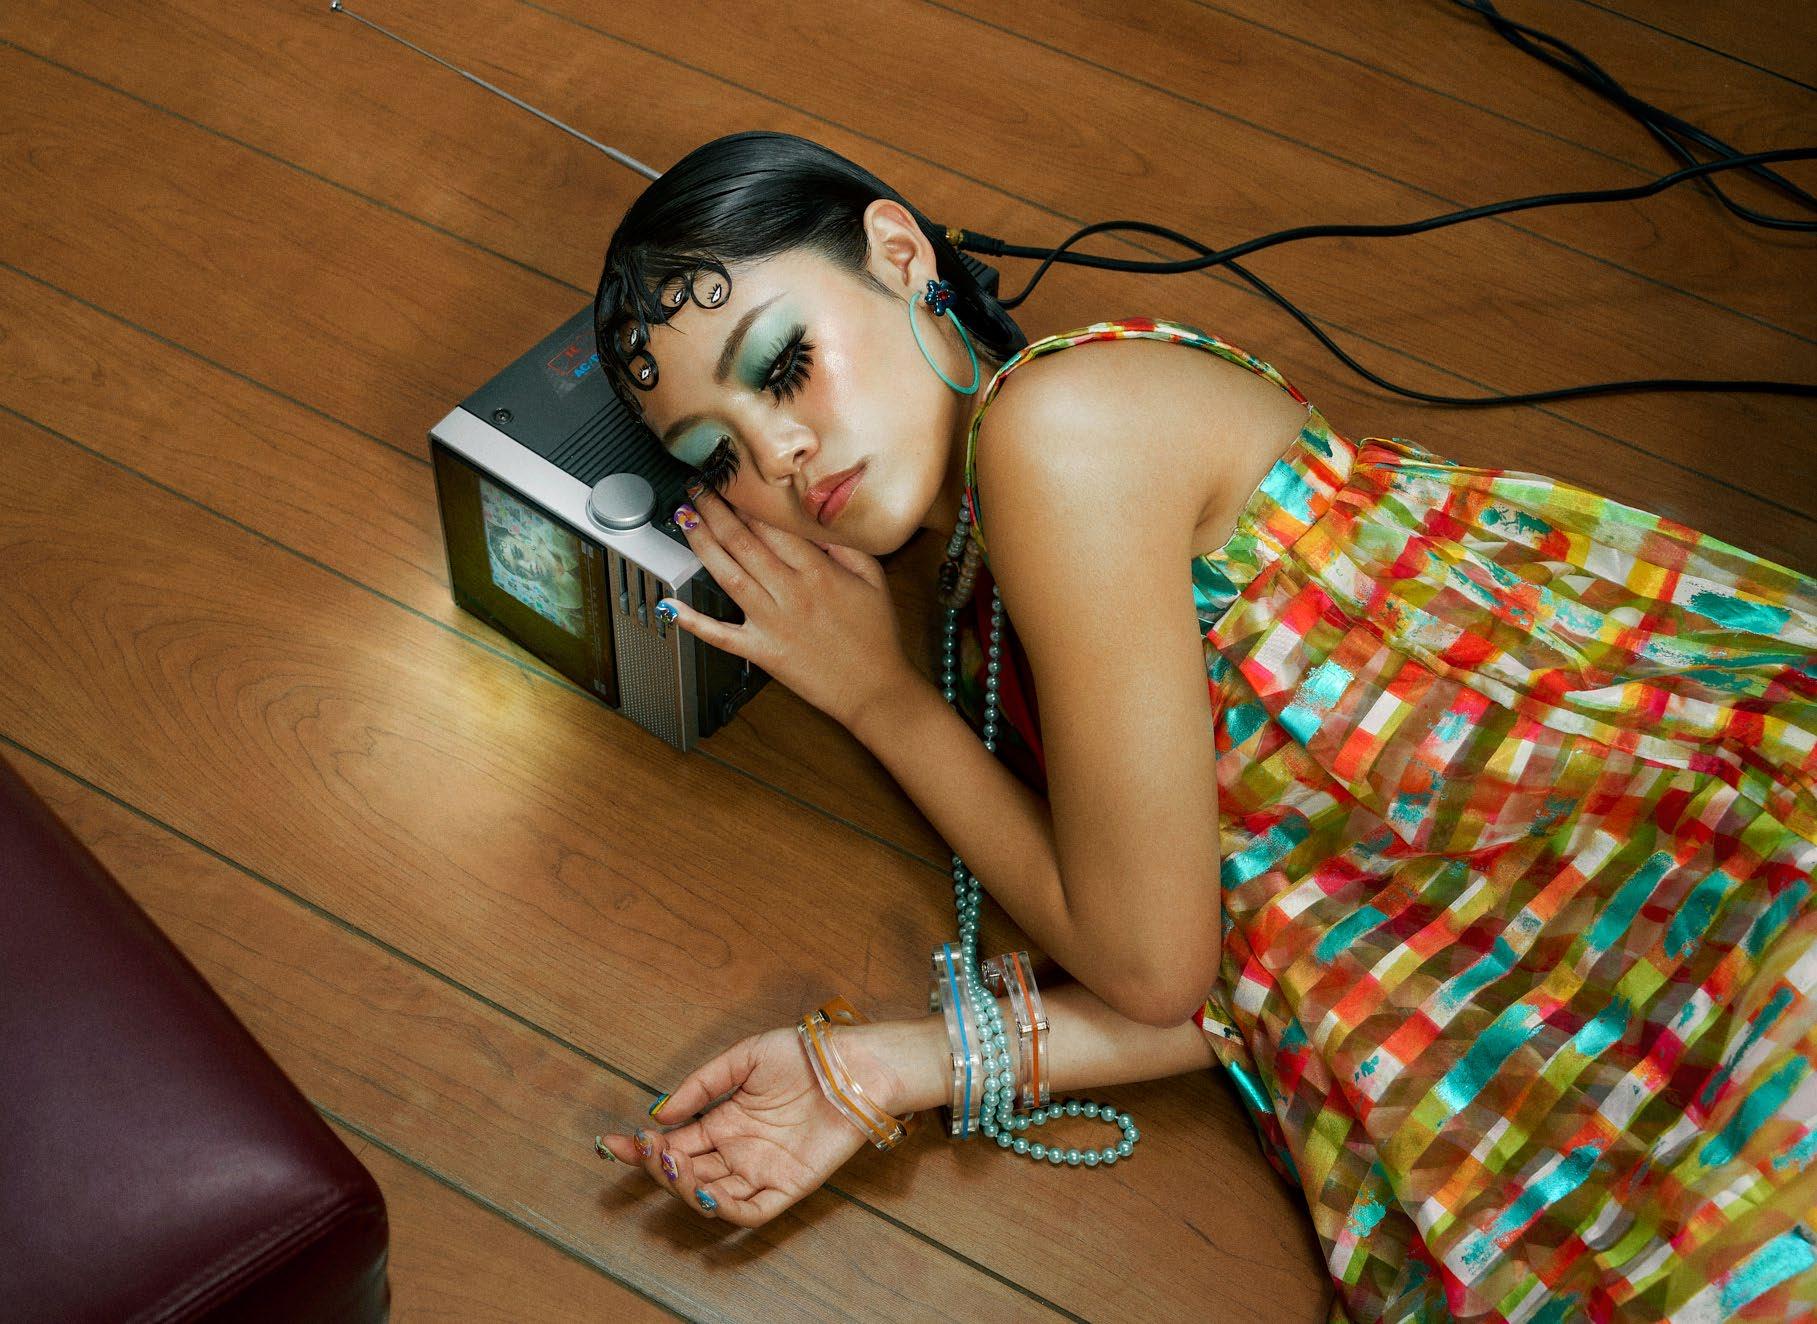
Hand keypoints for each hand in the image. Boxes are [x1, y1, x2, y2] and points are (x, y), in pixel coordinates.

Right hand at [596, 1021, 908, 1227]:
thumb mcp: (744, 1059)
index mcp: (724, 1123)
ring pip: (711, 1196)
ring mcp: (761, 1171)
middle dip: (657, 1167)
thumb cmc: (801, 1055)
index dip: (643, 1148)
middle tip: (643, 1151)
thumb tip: (660, 1114)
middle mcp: (738, 1152)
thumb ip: (703, 1085)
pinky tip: (705, 1190)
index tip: (613, 1142)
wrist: (851, 1065)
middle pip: (687, 1173)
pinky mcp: (788, 1187)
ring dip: (685, 1188)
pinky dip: (725, 1208)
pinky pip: (752, 1211)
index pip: (675, 1144)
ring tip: (670, 1165)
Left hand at [657, 486, 914, 728]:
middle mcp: (790, 592)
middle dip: (716, 510)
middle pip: (744, 542)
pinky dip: (692, 621)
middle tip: (698, 487)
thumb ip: (845, 546)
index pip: (773, 527)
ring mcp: (772, 622)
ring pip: (727, 575)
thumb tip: (816, 521)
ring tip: (683, 517)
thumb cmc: (876, 635)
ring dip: (701, 543)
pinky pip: (720, 635)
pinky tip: (669, 604)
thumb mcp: (874, 579)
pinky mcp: (761, 651)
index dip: (748, 501)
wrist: (875, 688)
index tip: (733, 482)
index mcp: (818, 572)